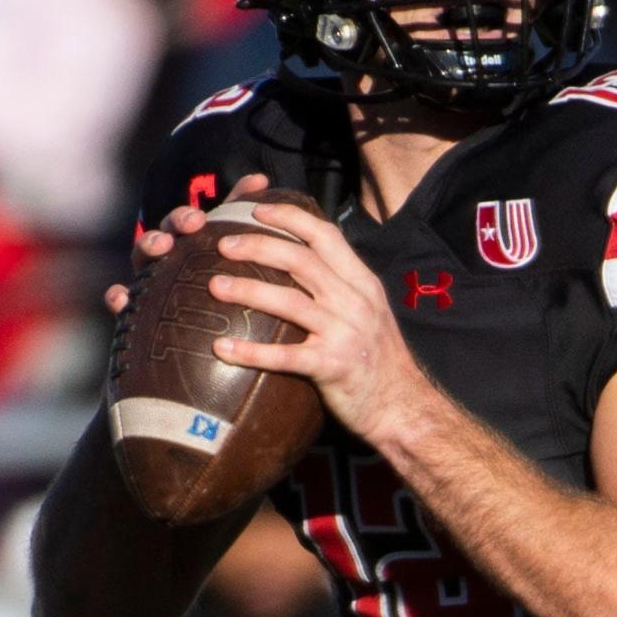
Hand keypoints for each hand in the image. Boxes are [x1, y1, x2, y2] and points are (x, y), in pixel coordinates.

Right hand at [103, 173, 270, 314]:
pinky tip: (119, 299)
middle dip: (165, 233)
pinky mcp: (135, 306)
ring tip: (160, 248)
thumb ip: (241, 211)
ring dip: (146, 249)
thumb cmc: (220, 273)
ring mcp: (148, 278)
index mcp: (185, 242)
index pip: (180, 225)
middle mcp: (164, 256)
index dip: (185, 219)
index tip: (199, 220)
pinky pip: (120, 300)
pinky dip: (117, 297)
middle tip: (181, 234)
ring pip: (140, 260)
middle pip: (158, 237)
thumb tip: (260, 178)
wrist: (209, 324)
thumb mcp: (233, 242)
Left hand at [208, 198, 425, 443]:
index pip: (326, 236)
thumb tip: (301, 266)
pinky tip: (222, 348)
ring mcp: (344, 333)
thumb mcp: (370, 311)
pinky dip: (251, 351)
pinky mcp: (332, 366)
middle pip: (302, 261)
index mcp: (362, 283)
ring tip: (214, 286)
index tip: (256, 210)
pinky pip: (285, 356)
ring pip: (290, 302)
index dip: (290, 219)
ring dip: (248, 290)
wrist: (402, 406)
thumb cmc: (379, 360)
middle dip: (258, 246)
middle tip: (222, 245)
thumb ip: (341, 287)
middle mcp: (355, 301)